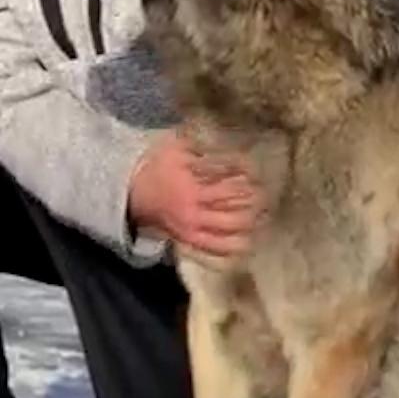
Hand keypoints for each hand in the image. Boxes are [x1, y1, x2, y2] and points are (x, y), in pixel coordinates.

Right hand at [128, 128, 260, 258]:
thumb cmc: (157, 167)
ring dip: (251, 224)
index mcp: (193, 188)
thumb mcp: (177, 149)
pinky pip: (216, 251)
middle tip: (266, 195)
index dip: (247, 178)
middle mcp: (195, 212)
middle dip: (255, 203)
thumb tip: (232, 146)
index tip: (257, 171)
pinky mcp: (189, 242)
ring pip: (230, 233)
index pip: (231, 185)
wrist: (132, 193)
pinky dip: (234, 248)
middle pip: (237, 211)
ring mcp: (192, 230)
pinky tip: (248, 242)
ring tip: (262, 215)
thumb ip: (204, 146)